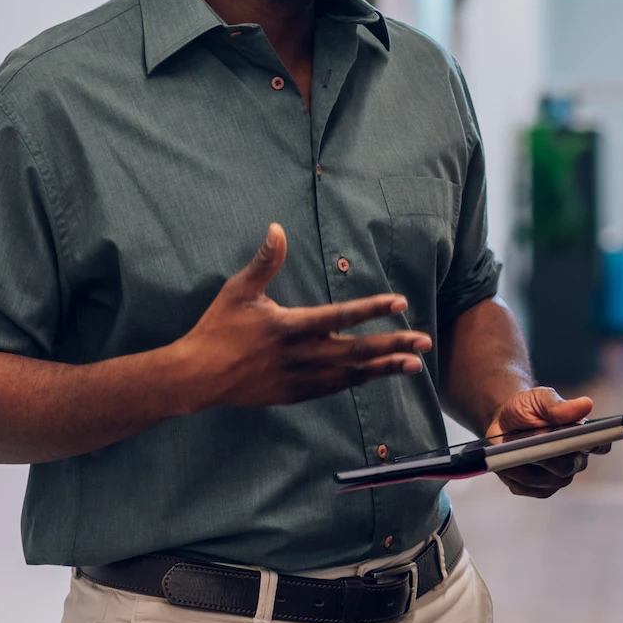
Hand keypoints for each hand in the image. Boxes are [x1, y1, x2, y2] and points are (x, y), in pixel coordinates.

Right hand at [168, 223, 429, 409]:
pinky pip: (335, 388)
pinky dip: (359, 380)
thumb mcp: (238, 290)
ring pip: (352, 374)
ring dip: (384, 367)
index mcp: (291, 327)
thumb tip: (277, 229)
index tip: (400, 302)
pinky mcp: (296, 394)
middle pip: (357, 351)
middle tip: (424, 341)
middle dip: (393, 345)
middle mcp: (302, 356)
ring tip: (414, 364)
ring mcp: (301, 378)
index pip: (341, 316)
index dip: (373, 309)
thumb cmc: (218, 329)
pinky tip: (377, 375)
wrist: (198, 378)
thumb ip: (264, 261)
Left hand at [485, 387, 603, 497]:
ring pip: (545, 480)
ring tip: (510, 450)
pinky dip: (514, 476)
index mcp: (582, 436)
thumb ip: (559, 405)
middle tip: (530, 444)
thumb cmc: (527, 408)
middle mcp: (575, 460)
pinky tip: (507, 463)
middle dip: (547, 456)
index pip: (600, 445)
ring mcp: (558, 478)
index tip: (583, 443)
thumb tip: (586, 405)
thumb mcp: (539, 399)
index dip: (595, 445)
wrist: (503, 422)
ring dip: (525, 465)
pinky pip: (527, 488)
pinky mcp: (540, 489)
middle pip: (568, 466)